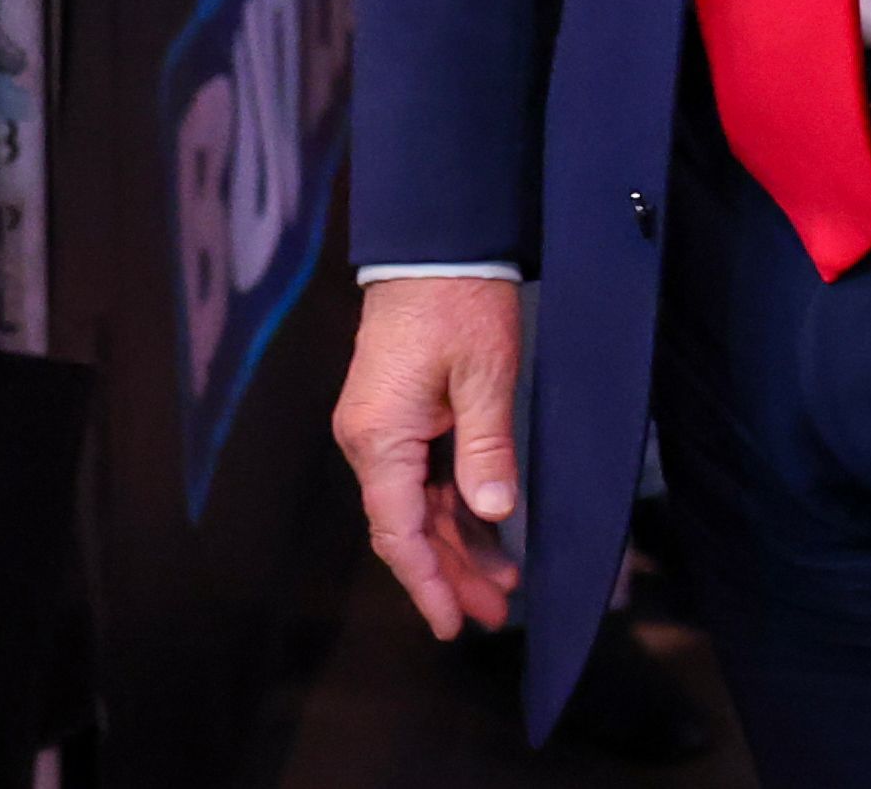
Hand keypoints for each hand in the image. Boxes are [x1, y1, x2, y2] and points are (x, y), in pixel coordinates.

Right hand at [334, 276, 525, 639]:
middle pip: (407, 528)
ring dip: (457, 545)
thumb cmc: (459, 302)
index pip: (399, 531)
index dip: (427, 582)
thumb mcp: (485, 375)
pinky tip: (487, 532)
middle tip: (494, 614)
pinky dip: (454, 508)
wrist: (434, 246)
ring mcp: (380, 430)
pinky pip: (422, 479)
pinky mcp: (397, 417)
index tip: (451, 623)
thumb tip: (492, 513)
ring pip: (417, 506)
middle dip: (450, 573)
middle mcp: (369, 441)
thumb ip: (486, 448)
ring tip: (501, 585)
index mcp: (380, 437)